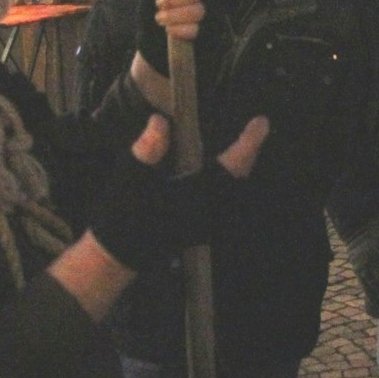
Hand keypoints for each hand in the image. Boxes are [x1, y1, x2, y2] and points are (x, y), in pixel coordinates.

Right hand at [86, 113, 267, 271]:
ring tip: (243, 149)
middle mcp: (208, 211)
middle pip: (238, 179)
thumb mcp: (131, 177)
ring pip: (233, 194)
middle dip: (248, 155)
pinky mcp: (199, 230)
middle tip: (257, 131)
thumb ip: (148, 149)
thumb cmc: (123, 216)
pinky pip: (224, 205)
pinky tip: (220, 177)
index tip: (262, 123)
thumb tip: (160, 121)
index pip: (230, 166)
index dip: (248, 144)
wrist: (116, 256)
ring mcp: (205, 223)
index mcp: (196, 195)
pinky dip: (228, 186)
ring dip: (239, 170)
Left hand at [132, 0, 214, 77]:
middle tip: (160, 4)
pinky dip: (178, 31)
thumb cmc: (151, 16)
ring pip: (198, 9)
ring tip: (161, 19)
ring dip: (173, 16)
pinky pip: (197, 28)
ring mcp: (210, 12)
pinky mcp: (211, 32)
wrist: (153, 51)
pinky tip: (171, 32)